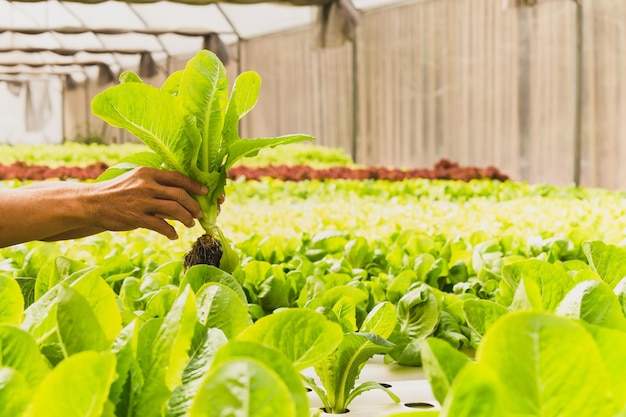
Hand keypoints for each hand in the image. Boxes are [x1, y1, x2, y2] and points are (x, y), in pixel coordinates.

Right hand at [85, 167, 207, 239]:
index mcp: (148, 173)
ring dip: (186, 218)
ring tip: (190, 224)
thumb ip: (155, 185)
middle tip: (199, 213)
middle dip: (193, 205)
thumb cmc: (117, 193)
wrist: (92, 203)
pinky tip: (174, 235)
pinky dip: (171, 231)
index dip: (194, 185)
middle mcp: (146, 185)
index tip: (205, 192)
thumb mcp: (135, 180)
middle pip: (180, 194)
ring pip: (174, 209)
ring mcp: (141, 201)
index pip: (177, 177)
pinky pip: (161, 225)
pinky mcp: (136, 217)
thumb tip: (179, 194)